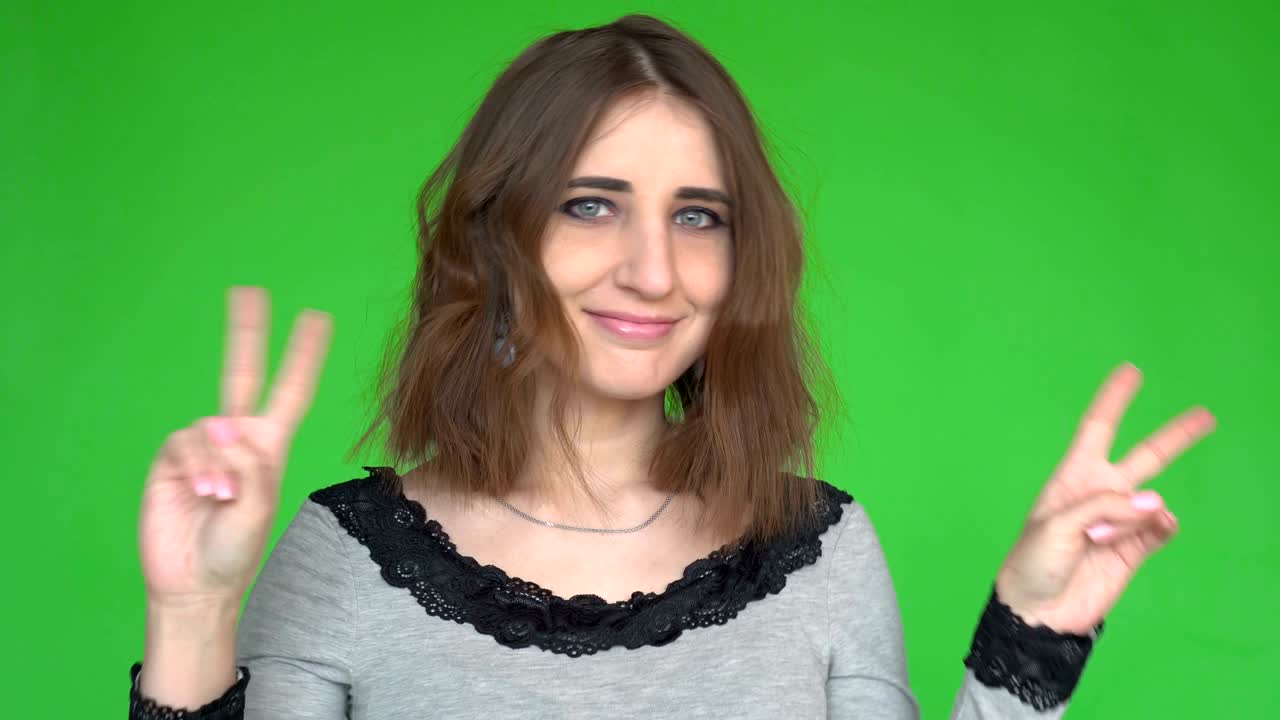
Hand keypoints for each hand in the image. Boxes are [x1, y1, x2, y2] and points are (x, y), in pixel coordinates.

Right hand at [138, 286, 333, 607]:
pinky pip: (185, 443)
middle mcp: (236, 439)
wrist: (196, 582)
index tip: (317, 319)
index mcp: (269, 446)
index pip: (289, 392)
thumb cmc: (237, 549)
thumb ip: (249, 463)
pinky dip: (198, 466)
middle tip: (250, 292)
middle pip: (241, 375)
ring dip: (219, 464)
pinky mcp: (172, 462)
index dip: (303, 357)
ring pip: (211, 427)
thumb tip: (222, 427)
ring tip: (222, 499)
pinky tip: (204, 493)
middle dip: (247, 334)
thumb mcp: (260, 506)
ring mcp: (202, 449)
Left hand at [995, 362, 1215, 633]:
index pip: (1097, 429)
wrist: (1038, 611)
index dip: (1113, 400)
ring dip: (1137, 515)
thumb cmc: (1033, 560)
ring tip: (1103, 539)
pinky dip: (1161, 528)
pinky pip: (1160, 531)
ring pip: (1152, 501)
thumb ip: (1105, 508)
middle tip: (1206, 415)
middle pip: (1145, 456)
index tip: (1131, 372)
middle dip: (1174, 436)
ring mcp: (1121, 522)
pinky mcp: (1135, 551)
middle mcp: (1101, 494)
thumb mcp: (1056, 525)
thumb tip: (1156, 504)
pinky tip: (1157, 529)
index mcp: (1074, 478)